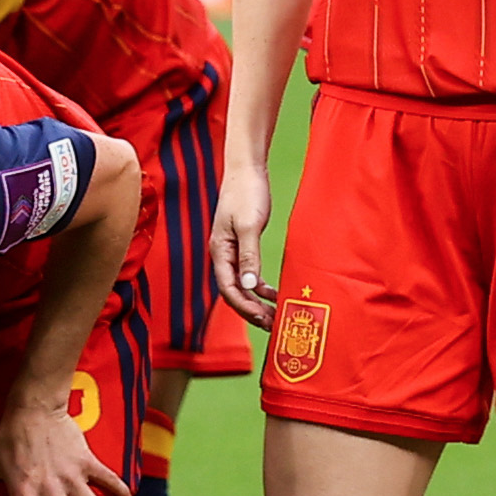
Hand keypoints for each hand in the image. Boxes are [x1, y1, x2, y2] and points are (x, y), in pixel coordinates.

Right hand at [214, 154, 276, 327]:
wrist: (246, 170)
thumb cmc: (245, 193)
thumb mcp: (248, 225)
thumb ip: (249, 256)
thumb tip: (250, 286)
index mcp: (220, 251)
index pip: (228, 289)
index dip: (244, 307)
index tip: (263, 319)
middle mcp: (223, 255)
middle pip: (233, 292)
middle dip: (251, 311)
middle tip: (273, 325)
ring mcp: (232, 251)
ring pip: (241, 286)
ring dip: (257, 302)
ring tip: (275, 316)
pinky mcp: (243, 245)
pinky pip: (249, 274)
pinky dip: (260, 287)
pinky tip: (274, 293)